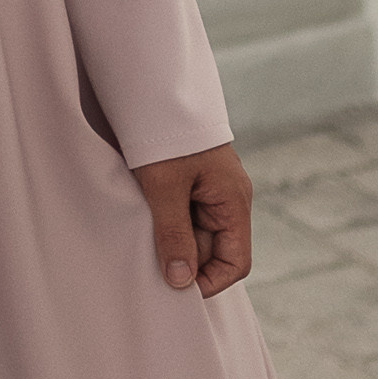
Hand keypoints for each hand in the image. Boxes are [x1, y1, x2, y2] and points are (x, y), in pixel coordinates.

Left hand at [132, 143, 252, 296]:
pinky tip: (142, 219)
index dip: (209, 282)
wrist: (155, 89)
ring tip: (142, 235)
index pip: (235, 262)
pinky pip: (183, 214)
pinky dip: (165, 222)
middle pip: (213, 250)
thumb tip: (181, 283)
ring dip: (171, 240)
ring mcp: (210, 190)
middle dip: (184, 260)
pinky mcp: (190, 181)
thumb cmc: (165, 135)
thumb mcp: (164, 187)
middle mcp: (228, 199)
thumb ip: (174, 235)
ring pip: (194, 233)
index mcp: (234, 202)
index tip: (175, 288)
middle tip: (149, 262)